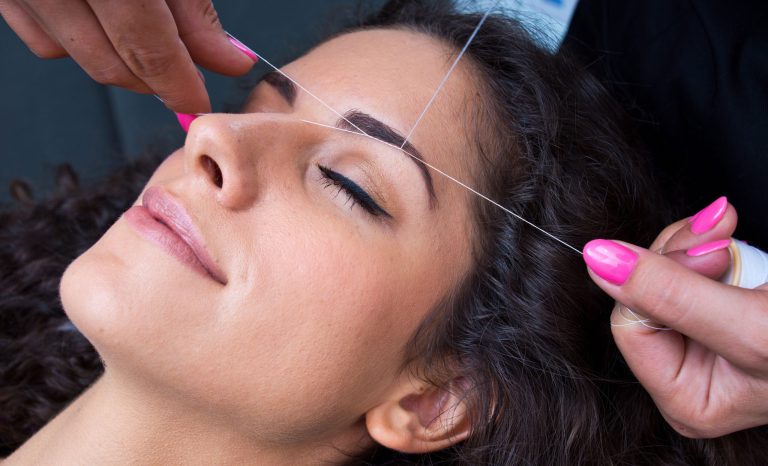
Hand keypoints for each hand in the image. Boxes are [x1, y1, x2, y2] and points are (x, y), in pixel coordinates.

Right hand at [0, 0, 256, 113]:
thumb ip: (193, 6)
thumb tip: (229, 61)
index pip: (144, 46)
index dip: (177, 84)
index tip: (199, 102)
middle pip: (107, 63)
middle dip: (151, 78)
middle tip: (185, 71)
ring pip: (71, 54)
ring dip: (115, 56)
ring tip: (143, 26)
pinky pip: (39, 35)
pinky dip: (75, 36)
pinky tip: (98, 14)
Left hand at [583, 197, 767, 437]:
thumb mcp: (753, 328)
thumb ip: (672, 295)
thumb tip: (597, 260)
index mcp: (689, 401)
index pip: (630, 324)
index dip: (663, 278)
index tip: (715, 253)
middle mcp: (691, 374)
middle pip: (642, 294)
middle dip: (683, 254)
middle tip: (726, 231)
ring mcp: (708, 339)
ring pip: (663, 271)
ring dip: (702, 242)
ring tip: (736, 234)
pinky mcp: (725, 306)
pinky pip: (691, 261)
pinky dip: (715, 240)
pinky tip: (735, 236)